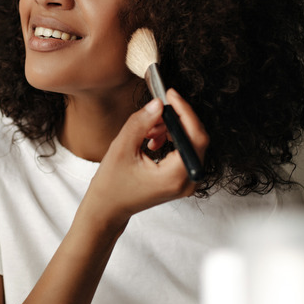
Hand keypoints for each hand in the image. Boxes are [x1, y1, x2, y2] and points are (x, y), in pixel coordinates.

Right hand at [81, 89, 208, 229]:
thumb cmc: (112, 185)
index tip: (171, 95)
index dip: (185, 112)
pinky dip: (170, 140)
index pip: (195, 137)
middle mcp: (187, 181)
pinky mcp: (181, 179)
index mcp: (175, 176)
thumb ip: (141, 123)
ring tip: (148, 130)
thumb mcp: (122, 148)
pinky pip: (184, 152)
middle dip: (175, 120)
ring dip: (171, 129)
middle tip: (155, 111)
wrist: (108, 209)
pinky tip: (152, 140)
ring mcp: (186, 182)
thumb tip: (158, 104)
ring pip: (190, 143)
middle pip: (195, 139)